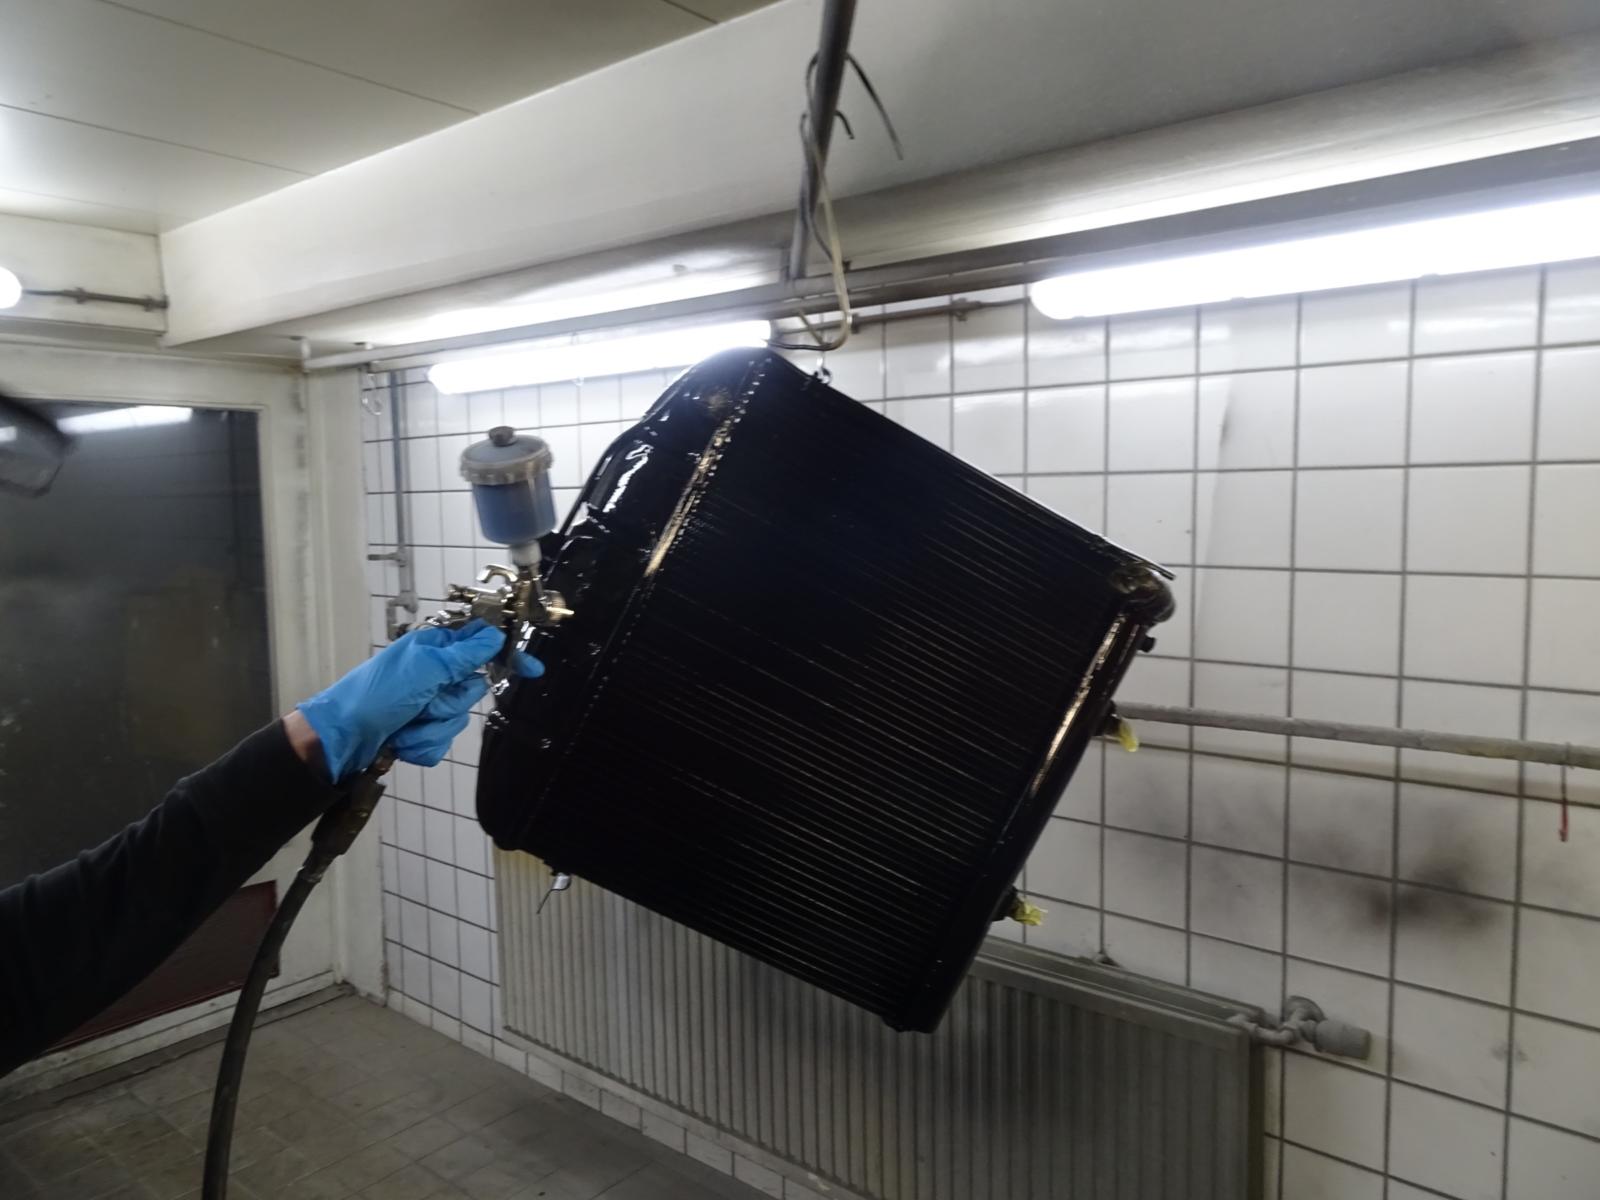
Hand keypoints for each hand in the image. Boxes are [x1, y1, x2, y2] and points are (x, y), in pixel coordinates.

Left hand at [295, 621, 541, 780]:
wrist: (341, 740)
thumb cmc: (378, 695)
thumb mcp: (423, 669)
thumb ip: (463, 654)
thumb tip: (495, 636)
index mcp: (432, 651)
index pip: (478, 645)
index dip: (504, 654)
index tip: (530, 670)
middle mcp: (432, 676)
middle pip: (471, 689)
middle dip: (449, 703)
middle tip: (424, 702)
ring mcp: (426, 706)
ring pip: (457, 719)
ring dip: (431, 728)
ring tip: (404, 726)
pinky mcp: (421, 733)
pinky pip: (442, 743)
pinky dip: (422, 745)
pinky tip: (401, 742)